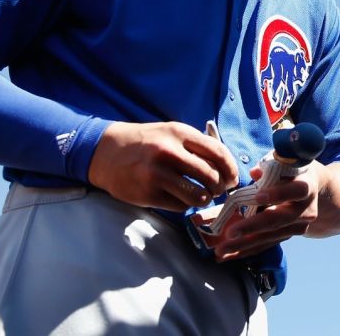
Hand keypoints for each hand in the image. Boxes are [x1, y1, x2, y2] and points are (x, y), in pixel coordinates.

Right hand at [88, 120, 239, 210]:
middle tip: (217, 190)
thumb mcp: (172, 133)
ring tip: (200, 195)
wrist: (106, 152)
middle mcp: (168, 152)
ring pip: (198, 196)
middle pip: (211, 177)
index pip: (218, 153)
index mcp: (179, 133)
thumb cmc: (147, 142)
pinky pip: (179, 206)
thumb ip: (198, 147)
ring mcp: (156, 174)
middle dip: (220, 188)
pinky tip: (178, 196)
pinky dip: (184, 204)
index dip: (231, 169)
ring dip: (204, 199)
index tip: (233, 179)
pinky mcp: (147, 194)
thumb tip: (227, 170)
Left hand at [213, 160, 325, 261]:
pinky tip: (227, 255)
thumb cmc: (292, 170)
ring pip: (269, 237)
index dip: (278, 194)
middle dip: (252, 227)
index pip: (296, 190)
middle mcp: (305, 210)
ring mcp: (297, 226)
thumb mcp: (285, 163)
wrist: (313, 188)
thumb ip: (269, 167)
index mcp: (306, 186)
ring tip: (221, 250)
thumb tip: (255, 173)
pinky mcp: (287, 236)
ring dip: (244, 244)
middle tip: (231, 232)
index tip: (259, 196)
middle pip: (279, 220)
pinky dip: (245, 251)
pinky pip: (265, 245)